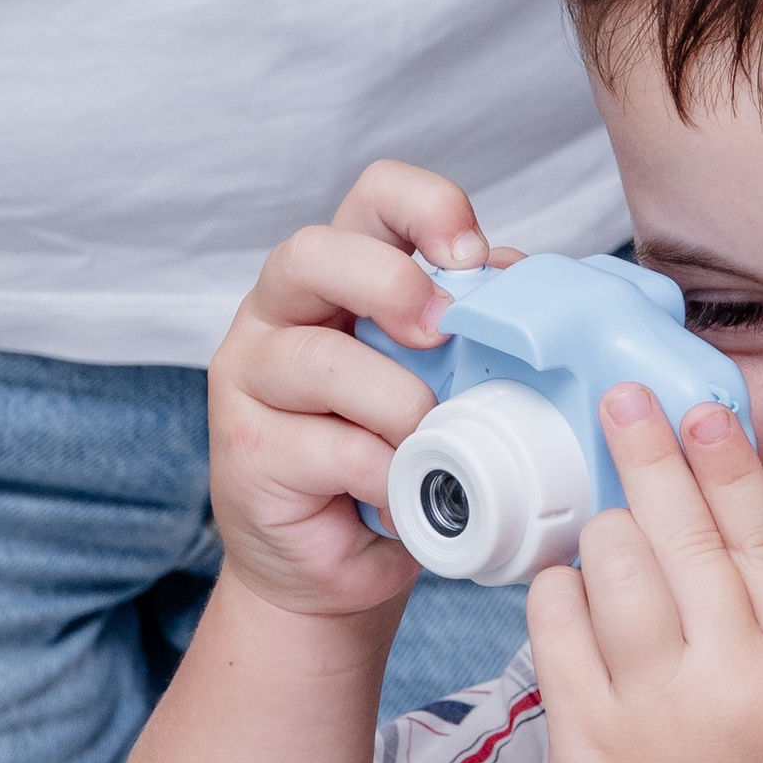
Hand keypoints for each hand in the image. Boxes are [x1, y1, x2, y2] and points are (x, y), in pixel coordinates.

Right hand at [207, 162, 512, 630]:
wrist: (340, 564)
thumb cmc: (399, 457)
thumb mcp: (446, 379)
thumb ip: (472, 325)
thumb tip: (518, 281)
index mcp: (340, 275)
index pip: (372, 197)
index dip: (425, 207)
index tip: (471, 255)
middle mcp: (281, 311)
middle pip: (313, 253)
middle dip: (391, 285)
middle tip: (441, 332)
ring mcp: (251, 377)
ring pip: (320, 358)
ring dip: (397, 400)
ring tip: (431, 437)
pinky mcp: (244, 449)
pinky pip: (324, 448)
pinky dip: (382, 472)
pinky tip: (402, 490)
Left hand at [527, 390, 762, 762]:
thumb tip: (750, 524)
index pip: (762, 534)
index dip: (727, 462)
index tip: (698, 408)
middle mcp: (735, 678)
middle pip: (683, 529)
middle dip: (648, 451)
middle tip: (621, 400)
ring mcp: (655, 707)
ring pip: (611, 563)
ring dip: (600, 530)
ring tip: (602, 527)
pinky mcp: (587, 737)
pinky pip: (557, 625)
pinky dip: (557, 592)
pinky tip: (566, 588)